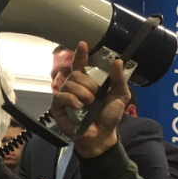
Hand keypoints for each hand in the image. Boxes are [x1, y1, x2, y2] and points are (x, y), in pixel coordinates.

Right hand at [50, 42, 126, 157]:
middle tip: (95, 96)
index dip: (80, 54)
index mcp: (88, 81)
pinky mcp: (57, 107)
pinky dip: (71, 99)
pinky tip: (78, 107)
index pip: (81, 64)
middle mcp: (75, 86)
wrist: (102, 134)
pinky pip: (60, 96)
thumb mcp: (120, 96)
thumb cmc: (109, 115)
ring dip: (82, 93)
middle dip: (88, 84)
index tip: (82, 44)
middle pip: (76, 74)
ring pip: (69, 84)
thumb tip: (118, 61)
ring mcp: (64, 96)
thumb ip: (119, 79)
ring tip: (88, 104)